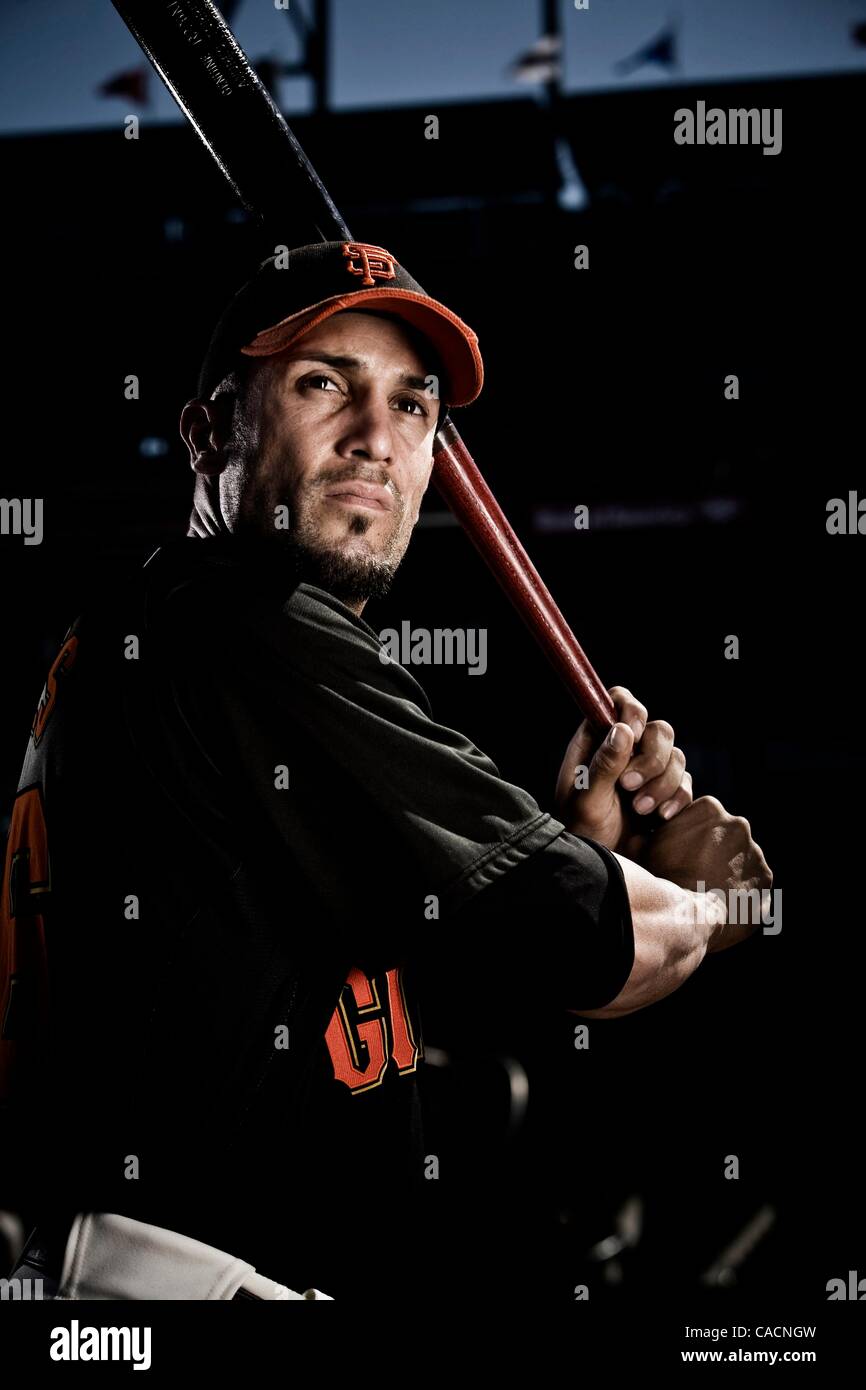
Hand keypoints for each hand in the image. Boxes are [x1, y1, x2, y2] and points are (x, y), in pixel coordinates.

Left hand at [554, 685, 692, 854]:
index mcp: (598, 741)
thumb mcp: (586, 801)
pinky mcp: (667, 792)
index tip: (634, 733)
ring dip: (662, 783)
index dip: (632, 710)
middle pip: (658, 729)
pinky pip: (686, 782)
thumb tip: (622, 729)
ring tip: (641, 810)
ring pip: (676, 756)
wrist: (603, 866)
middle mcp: (626, 750)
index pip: (618, 701)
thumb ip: (603, 765)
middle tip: (630, 785)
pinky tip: (660, 818)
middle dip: (651, 758)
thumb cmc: (582, 832)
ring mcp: (649, 770)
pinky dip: (677, 798)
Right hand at [639, 795, 772, 951]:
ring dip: (727, 872)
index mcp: (709, 808)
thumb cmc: (659, 878)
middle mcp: (738, 825)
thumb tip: (643, 837)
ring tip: (706, 893)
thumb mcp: (640, 849)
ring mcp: (756, 853)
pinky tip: (721, 904)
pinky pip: (752, 885)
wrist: (683, 917)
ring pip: (739, 860)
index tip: (678, 856)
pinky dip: (740, 893)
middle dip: (711, 852)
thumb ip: (645, 835)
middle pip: (723, 836)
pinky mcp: (765, 880)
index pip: (699, 817)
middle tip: (691, 874)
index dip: (687, 837)